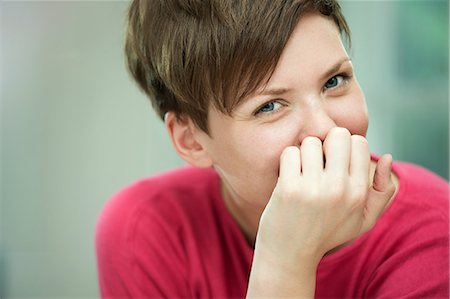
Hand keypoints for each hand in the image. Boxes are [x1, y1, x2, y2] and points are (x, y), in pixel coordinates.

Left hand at [255, 127, 395, 268]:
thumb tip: (387, 157)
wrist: (290, 256)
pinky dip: (287, 161)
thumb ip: (382, 191)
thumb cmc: (326, 234)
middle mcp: (339, 189)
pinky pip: (290, 153)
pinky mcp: (289, 189)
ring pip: (310, 142)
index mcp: (359, 192)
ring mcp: (313, 189)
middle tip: (317, 162)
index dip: (344, 147)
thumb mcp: (362, 220)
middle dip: (326, 143)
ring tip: (302, 172)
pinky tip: (288, 177)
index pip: (359, 142)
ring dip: (304, 153)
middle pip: (337, 135)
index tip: (334, 162)